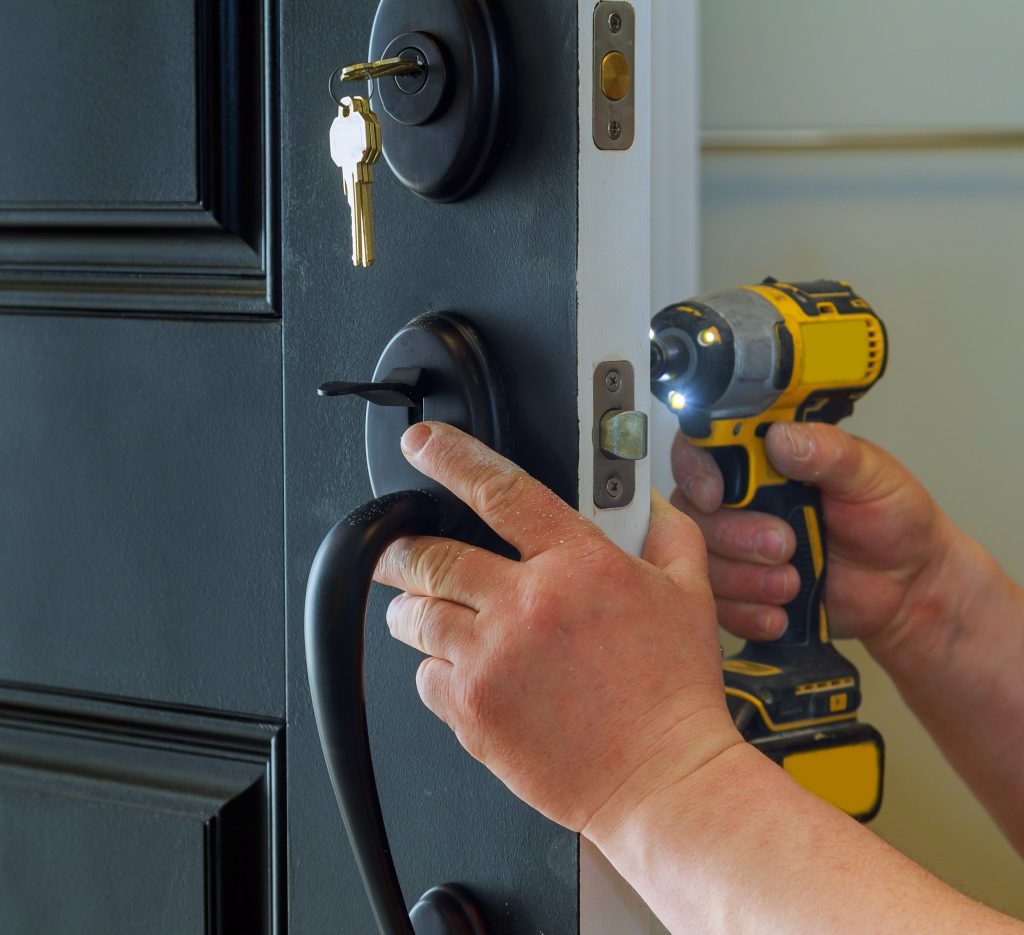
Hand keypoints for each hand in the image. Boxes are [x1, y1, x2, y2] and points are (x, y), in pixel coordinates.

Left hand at [374, 421, 739, 834]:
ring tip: (423, 610)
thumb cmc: (675, 694)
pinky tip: (461, 668)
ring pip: (416, 614)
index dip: (451, 458)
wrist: (664, 779)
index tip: (423, 445)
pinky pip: (424, 676)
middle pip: (433, 555)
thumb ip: (666, 531)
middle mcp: (526, 605)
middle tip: (399, 550)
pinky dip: (432, 666)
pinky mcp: (473, 712)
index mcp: (578, 565)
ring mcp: (493, 660)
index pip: (501, 490)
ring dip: (411, 606)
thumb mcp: (689, 593)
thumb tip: (645, 499)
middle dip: (403, 548)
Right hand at [670, 423, 955, 650]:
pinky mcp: (742, 591)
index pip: (701, 449)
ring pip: (702, 561)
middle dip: (735, 536)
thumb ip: (827, 451)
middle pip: (694, 513)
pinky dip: (748, 613)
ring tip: (792, 583)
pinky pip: (718, 605)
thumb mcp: (870, 475)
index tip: (716, 495)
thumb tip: (780, 437)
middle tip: (784, 545)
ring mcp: (738, 547)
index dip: (696, 471)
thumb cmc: (894, 521)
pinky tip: (780, 612)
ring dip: (744, 579)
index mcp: (764, 459)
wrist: (910, 589)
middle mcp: (742, 500)